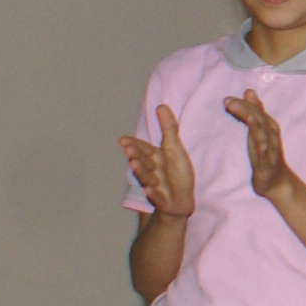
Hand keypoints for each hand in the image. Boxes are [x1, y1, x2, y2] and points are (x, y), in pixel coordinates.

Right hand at [118, 105, 197, 219]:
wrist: (181, 200)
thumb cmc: (176, 173)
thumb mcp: (175, 148)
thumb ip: (169, 128)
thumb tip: (161, 105)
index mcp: (155, 158)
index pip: (144, 149)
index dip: (135, 145)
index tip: (123, 140)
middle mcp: (153, 172)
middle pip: (144, 162)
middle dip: (136, 155)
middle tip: (128, 148)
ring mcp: (157, 186)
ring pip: (147, 178)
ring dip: (141, 171)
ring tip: (134, 163)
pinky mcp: (164, 200)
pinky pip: (158, 198)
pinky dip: (153, 194)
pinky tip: (150, 190)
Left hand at [223, 91, 297, 205]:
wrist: (276, 181)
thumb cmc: (265, 154)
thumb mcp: (259, 131)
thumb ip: (255, 111)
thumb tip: (249, 91)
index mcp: (268, 126)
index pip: (256, 111)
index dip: (244, 103)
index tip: (228, 99)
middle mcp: (271, 136)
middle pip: (259, 119)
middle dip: (246, 108)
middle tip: (228, 101)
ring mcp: (270, 150)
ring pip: (263, 133)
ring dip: (254, 123)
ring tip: (244, 113)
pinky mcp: (267, 165)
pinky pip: (266, 155)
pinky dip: (264, 148)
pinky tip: (260, 144)